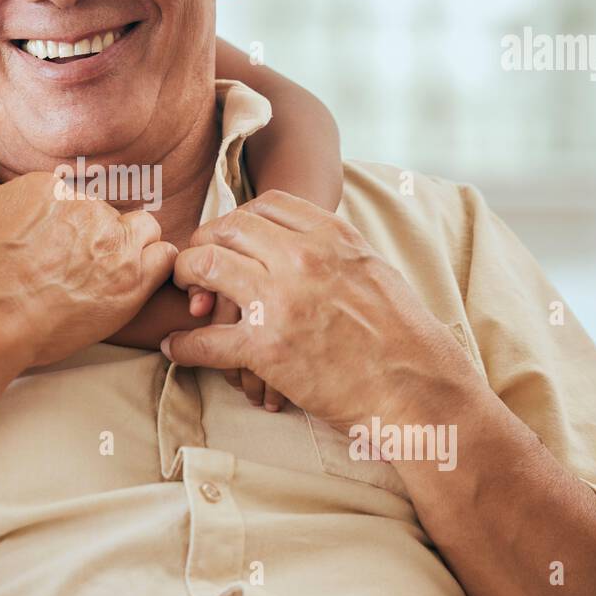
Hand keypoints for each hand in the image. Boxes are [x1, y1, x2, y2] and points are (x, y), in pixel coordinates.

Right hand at [0, 173, 176, 369]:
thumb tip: (0, 199)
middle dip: (94, 235)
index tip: (52, 245)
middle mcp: (86, 206)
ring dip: (131, 245)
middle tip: (74, 265)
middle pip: (107, 213)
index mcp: (49, 186)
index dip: (62, 222)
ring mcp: (113, 242)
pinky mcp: (132, 280)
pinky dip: (154, 267)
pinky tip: (133, 281)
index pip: (71, 195)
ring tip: (109, 271)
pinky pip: (164, 258)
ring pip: (144, 229)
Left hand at [162, 191, 474, 430]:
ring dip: (187, 278)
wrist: (419, 391)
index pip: (265, 205)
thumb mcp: (375, 270)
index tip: (232, 240)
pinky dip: (184, 344)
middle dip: (206, 243)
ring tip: (187, 298)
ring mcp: (281, 300)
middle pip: (228, 228)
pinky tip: (177, 349)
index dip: (239, 220)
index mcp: (332, 236)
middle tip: (200, 268)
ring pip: (206, 265)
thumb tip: (305, 244)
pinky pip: (204, 339)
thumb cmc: (405, 337)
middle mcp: (303, 258)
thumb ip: (335, 251)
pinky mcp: (266, 348)